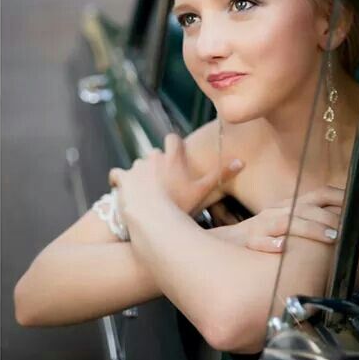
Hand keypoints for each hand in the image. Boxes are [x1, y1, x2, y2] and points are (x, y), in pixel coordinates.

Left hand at [108, 133, 244, 218]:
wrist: (150, 221)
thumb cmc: (178, 206)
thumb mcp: (203, 191)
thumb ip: (221, 174)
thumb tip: (242, 161)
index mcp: (172, 156)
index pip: (173, 138)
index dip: (175, 147)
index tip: (177, 157)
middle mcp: (152, 156)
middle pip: (155, 154)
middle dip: (158, 166)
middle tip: (165, 185)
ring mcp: (134, 167)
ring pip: (138, 166)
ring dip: (140, 176)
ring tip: (147, 195)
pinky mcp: (121, 178)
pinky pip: (116, 175)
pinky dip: (119, 182)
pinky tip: (124, 192)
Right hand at [225, 186, 358, 252]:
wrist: (224, 243)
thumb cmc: (261, 234)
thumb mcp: (286, 222)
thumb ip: (309, 220)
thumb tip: (343, 223)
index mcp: (289, 205)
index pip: (319, 195)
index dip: (343, 197)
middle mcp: (278, 212)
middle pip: (307, 207)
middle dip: (333, 214)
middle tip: (355, 223)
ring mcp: (262, 225)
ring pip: (287, 223)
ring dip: (310, 228)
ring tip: (332, 236)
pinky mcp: (248, 241)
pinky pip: (259, 241)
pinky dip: (272, 244)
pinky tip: (284, 248)